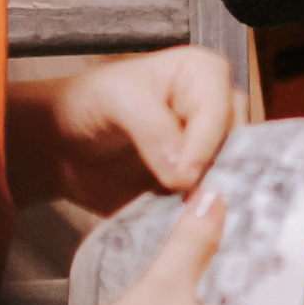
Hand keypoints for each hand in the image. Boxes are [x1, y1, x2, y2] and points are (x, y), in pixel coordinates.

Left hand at [6, 46, 236, 212]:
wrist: (62, 146)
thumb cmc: (89, 105)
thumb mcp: (117, 101)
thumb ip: (152, 129)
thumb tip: (184, 173)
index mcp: (205, 75)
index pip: (223, 109)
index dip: (206, 143)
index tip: (183, 177)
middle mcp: (219, 111)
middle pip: (241, 144)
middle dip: (218, 174)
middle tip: (191, 201)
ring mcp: (213, 152)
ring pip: (235, 177)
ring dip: (213, 199)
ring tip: (190, 218)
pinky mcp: (200, 186)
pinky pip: (215, 204)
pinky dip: (203, 218)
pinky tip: (188, 229)